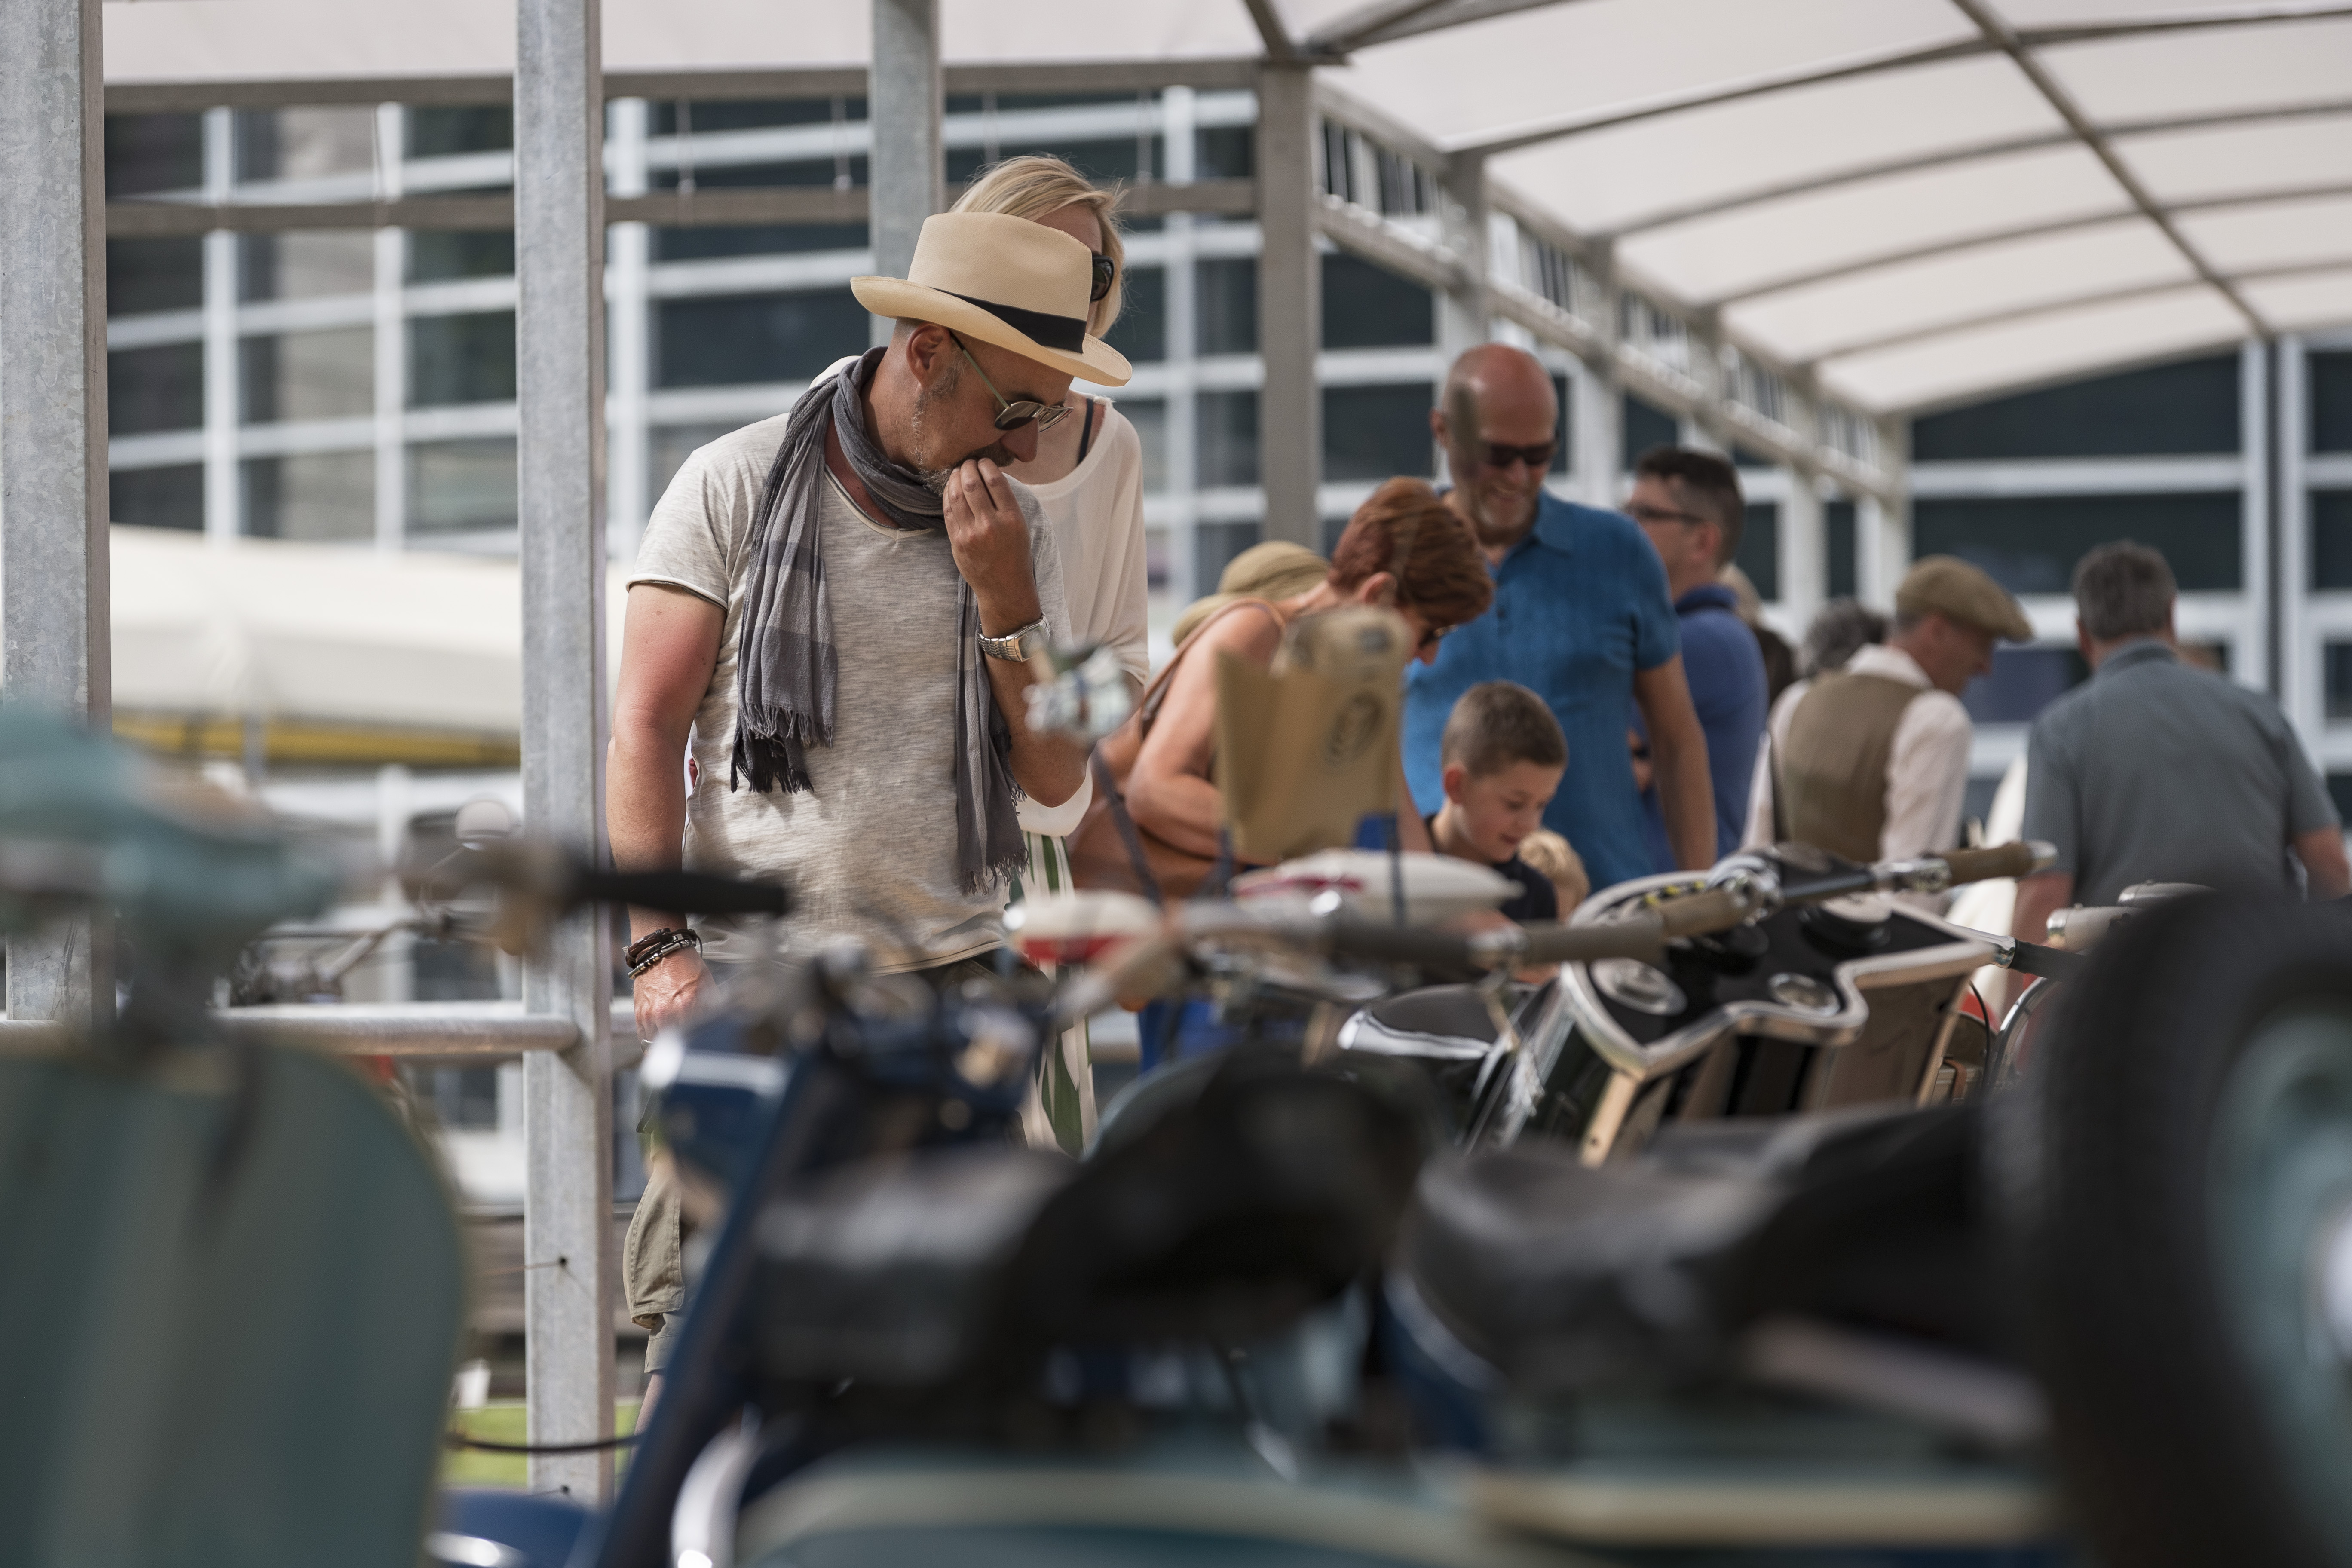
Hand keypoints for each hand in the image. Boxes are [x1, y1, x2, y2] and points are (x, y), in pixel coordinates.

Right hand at [631, 945, 709, 1040]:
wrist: (662, 952)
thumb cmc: (686, 966)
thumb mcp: (707, 983)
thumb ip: (714, 1004)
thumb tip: (721, 1020)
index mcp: (688, 1005)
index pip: (696, 1035)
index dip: (701, 1040)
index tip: (704, 1042)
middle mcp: (667, 1012)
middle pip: (676, 1043)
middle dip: (684, 1044)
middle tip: (689, 1044)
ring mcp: (651, 1015)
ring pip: (658, 1044)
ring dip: (666, 1044)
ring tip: (673, 1042)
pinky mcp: (639, 1014)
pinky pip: (644, 1038)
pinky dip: (652, 1041)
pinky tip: (660, 1038)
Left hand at [941, 458, 1040, 634]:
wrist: (1004, 588)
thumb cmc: (1015, 555)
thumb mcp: (1021, 527)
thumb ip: (1006, 503)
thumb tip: (988, 476)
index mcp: (1012, 518)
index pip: (995, 481)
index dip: (986, 465)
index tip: (983, 461)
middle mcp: (991, 525)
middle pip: (972, 484)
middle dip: (967, 467)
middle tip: (967, 462)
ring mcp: (971, 534)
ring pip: (956, 495)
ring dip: (954, 479)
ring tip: (957, 472)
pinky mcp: (957, 542)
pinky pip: (948, 511)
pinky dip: (947, 495)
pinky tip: (950, 488)